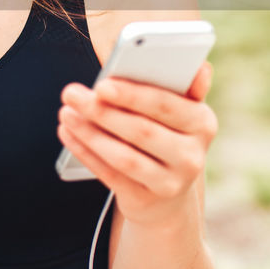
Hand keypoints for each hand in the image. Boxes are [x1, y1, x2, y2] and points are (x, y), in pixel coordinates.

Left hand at [58, 62, 216, 226]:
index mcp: (203, 123)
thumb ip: (184, 86)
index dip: (131, 95)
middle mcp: (192, 156)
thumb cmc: (168, 136)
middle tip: (71, 93)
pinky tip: (69, 134)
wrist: (167, 195)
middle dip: (102, 110)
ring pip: (123, 156)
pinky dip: (86, 153)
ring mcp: (170, 183)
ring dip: (89, 133)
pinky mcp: (146, 201)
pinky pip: (110, 175)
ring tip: (66, 113)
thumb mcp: (180, 110)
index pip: (166, 106)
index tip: (101, 84)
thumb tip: (201, 68)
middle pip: (141, 131)